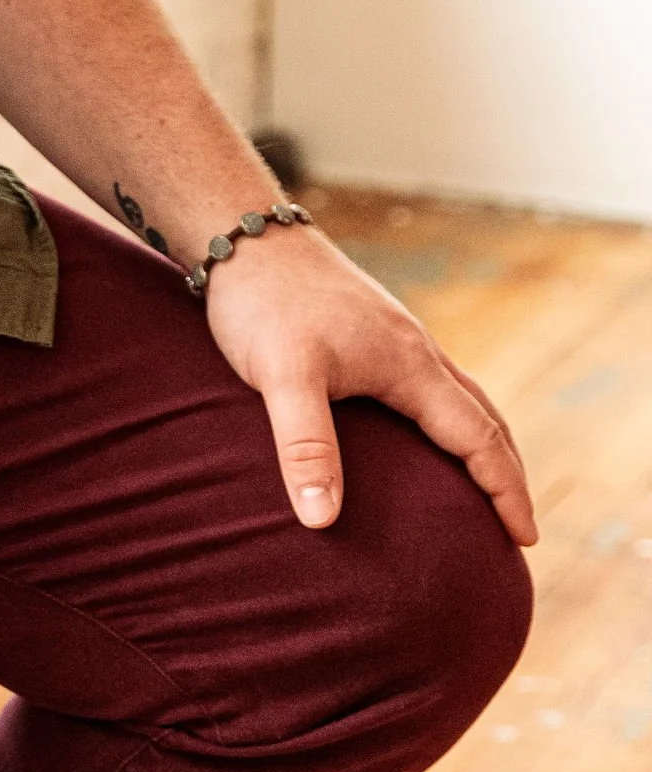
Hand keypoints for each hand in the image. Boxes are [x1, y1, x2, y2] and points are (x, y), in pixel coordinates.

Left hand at [203, 225, 536, 544]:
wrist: (244, 232)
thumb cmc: (263, 302)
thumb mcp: (282, 377)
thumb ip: (305, 447)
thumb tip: (323, 522)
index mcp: (410, 364)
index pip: (478, 437)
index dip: (504, 490)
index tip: (526, 539)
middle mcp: (415, 349)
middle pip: (484, 416)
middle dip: (507, 472)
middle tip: (520, 528)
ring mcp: (394, 336)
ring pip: (460, 396)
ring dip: (483, 441)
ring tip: (485, 486)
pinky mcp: (370, 330)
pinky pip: (430, 382)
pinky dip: (448, 416)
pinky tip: (423, 430)